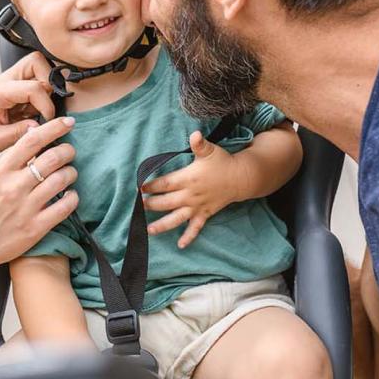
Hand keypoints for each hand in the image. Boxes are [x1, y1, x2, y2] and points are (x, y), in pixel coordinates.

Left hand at [0, 52, 56, 162]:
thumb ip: (15, 134)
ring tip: (39, 111)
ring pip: (41, 67)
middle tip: (46, 108)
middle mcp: (6, 80)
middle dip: (50, 83)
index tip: (47, 121)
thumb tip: (38, 127)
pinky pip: (40, 80)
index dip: (46, 105)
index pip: (33, 87)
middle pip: (37, 62)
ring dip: (47, 89)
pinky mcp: (19, 86)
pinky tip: (34, 112)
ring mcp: (13, 81)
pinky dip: (44, 95)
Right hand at [0, 116, 79, 275]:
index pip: (31, 140)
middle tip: (70, 152)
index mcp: (1, 171)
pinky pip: (65, 206)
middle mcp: (14, 187)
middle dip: (67, 151)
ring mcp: (25, 208)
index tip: (67, 122)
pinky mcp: (35, 228)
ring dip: (71, 173)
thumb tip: (36, 138)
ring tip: (70, 174)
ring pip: (62, 179)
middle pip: (52, 158)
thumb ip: (12, 162)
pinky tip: (70, 196)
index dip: (53, 127)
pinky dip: (73, 197)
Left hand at [141, 131, 240, 248]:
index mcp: (188, 179)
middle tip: (138, 207)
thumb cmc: (222, 162)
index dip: (151, 186)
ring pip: (177, 218)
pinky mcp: (205, 214)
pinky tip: (180, 245)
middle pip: (167, 202)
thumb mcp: (210, 151)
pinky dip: (188, 237)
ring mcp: (197, 206)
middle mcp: (191, 195)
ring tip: (149, 230)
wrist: (240, 178)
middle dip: (151, 205)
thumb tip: (195, 134)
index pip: (165, 184)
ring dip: (163, 225)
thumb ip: (199, 144)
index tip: (139, 188)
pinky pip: (196, 228)